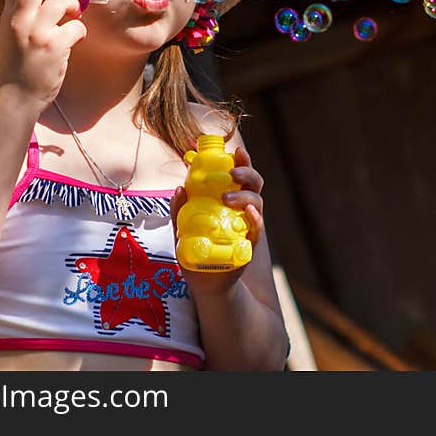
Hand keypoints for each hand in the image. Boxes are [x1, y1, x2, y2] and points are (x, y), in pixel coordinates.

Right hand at [0, 0, 86, 111]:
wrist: (15, 97)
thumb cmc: (18, 67)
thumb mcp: (12, 35)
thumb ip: (25, 15)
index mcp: (8, 16)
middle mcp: (19, 21)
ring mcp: (36, 33)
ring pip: (61, 0)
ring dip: (74, 3)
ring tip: (74, 14)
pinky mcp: (54, 47)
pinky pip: (77, 26)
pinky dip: (81, 29)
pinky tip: (76, 38)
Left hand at [170, 146, 264, 296]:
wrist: (206, 284)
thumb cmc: (196, 252)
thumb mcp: (182, 229)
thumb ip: (180, 211)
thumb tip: (178, 189)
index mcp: (230, 200)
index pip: (240, 176)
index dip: (242, 162)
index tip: (236, 151)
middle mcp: (242, 210)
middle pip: (254, 184)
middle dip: (247, 173)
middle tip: (233, 172)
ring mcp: (248, 226)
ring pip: (256, 203)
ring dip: (245, 195)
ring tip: (228, 197)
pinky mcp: (249, 245)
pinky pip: (257, 229)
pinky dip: (255, 219)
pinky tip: (248, 212)